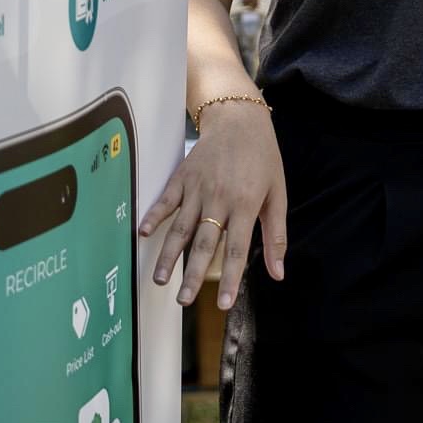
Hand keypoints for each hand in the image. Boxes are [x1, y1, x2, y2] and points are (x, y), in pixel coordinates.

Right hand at [140, 102, 286, 309]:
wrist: (240, 118)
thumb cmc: (263, 158)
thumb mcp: (278, 194)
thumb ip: (276, 236)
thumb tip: (279, 273)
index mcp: (245, 205)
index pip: (238, 250)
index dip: (231, 279)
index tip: (224, 304)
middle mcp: (219, 199)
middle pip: (205, 243)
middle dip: (193, 274)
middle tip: (183, 300)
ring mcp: (198, 188)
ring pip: (181, 227)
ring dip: (169, 254)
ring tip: (160, 279)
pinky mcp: (182, 177)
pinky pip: (165, 200)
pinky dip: (153, 216)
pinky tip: (144, 234)